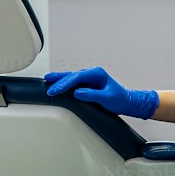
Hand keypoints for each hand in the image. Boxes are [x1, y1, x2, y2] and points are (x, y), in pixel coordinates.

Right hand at [44, 66, 158, 119]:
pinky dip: (64, 84)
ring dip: (60, 80)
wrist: (126, 102)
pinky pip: (73, 84)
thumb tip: (78, 93)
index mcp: (97, 73)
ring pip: (71, 78)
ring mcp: (89, 79)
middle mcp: (92, 74)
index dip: (66, 83)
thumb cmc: (120, 98)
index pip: (78, 77)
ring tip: (47, 81)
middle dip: (59, 80)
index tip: (57, 89)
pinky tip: (56, 85)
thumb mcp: (107, 98)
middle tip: (49, 86)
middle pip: (72, 75)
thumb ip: (92, 95)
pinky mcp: (87, 85)